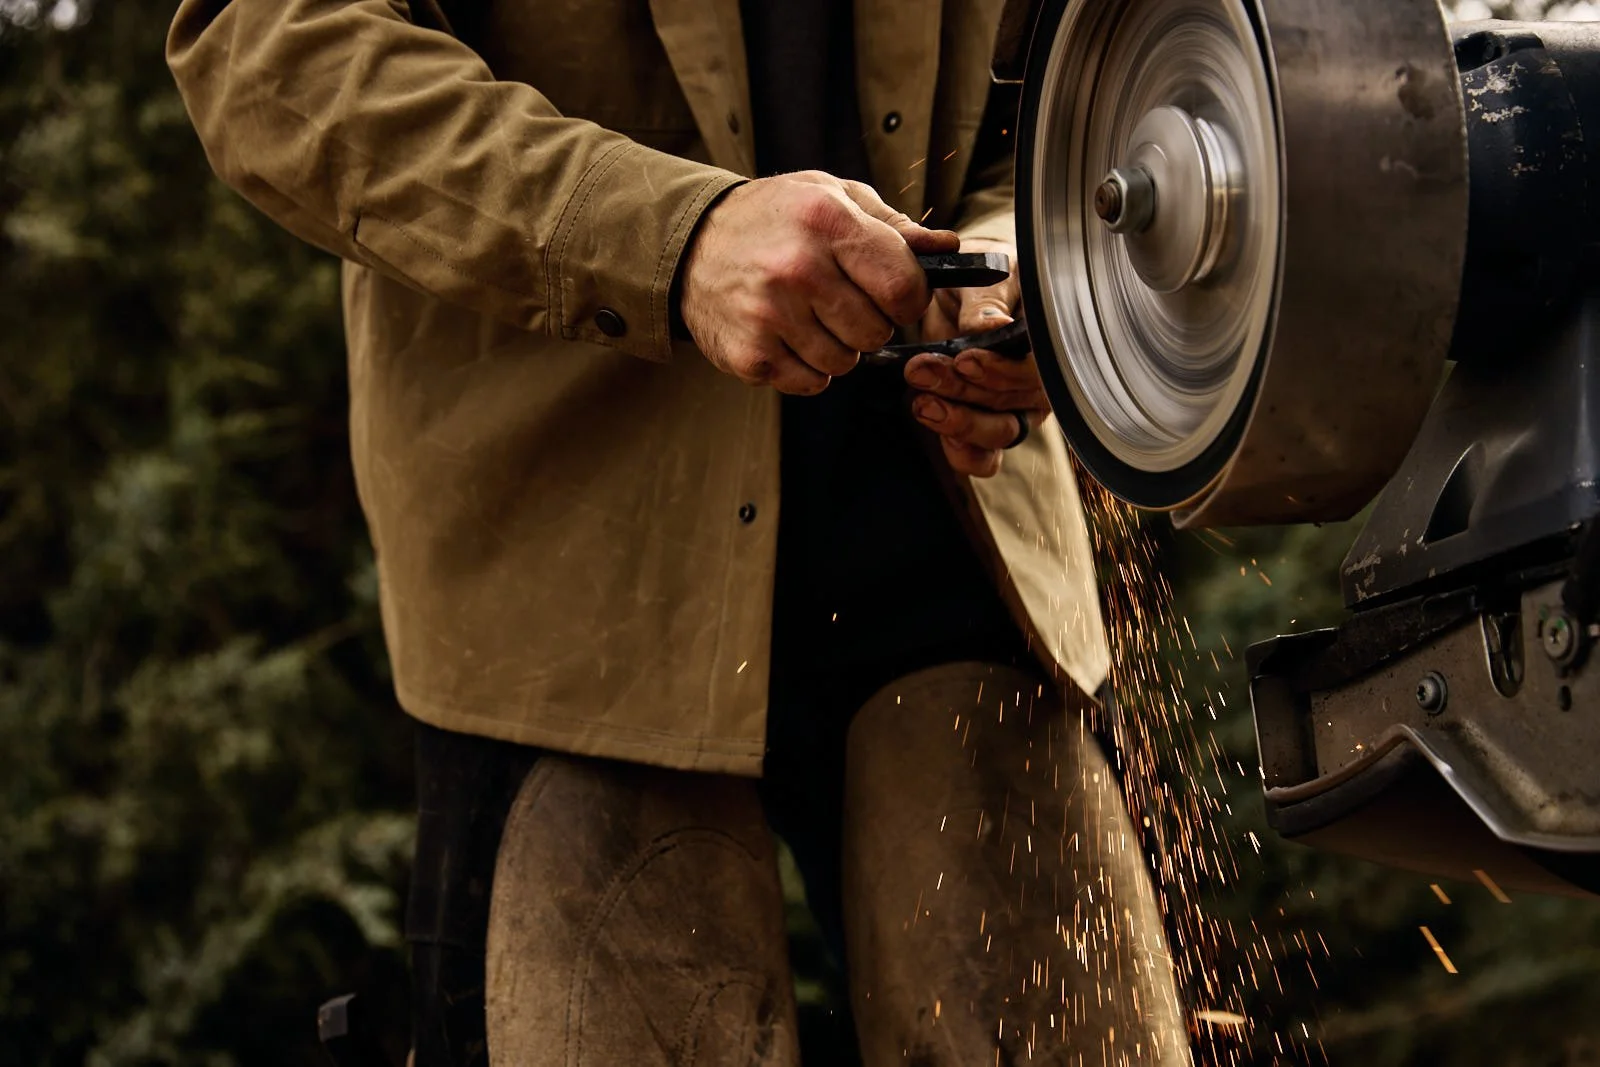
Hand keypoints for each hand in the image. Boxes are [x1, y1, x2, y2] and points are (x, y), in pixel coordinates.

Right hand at [678, 171, 960, 394]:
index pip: (903, 286)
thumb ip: (894, 227)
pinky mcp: (749, 354)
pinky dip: (808, 368)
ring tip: (810, 316)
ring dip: (838, 347)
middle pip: (876, 331)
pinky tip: (789, 336)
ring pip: (846, 363)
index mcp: (827, 221)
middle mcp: (797, 268)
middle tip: (841, 301)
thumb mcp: (832, 197)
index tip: (894, 295)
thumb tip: (949, 250)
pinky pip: (810, 383)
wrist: (692, 243)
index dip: (909, 298)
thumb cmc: (774, 218)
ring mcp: (769, 315)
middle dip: (870, 322)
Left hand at [902, 239, 1048, 477]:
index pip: (1037, 370)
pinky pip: (983, 457)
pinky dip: (960, 451)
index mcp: (1051, 341)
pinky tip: (934, 424)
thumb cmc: (983, 278)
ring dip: (957, 422)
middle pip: (1011, 404)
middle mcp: (1040, 382)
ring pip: (998, 434)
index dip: (1002, 371)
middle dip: (963, 391)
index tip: (965, 359)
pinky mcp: (987, 430)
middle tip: (922, 370)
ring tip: (921, 401)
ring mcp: (1016, 410)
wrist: (960, 290)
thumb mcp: (984, 278)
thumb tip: (994, 327)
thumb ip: (986, 303)